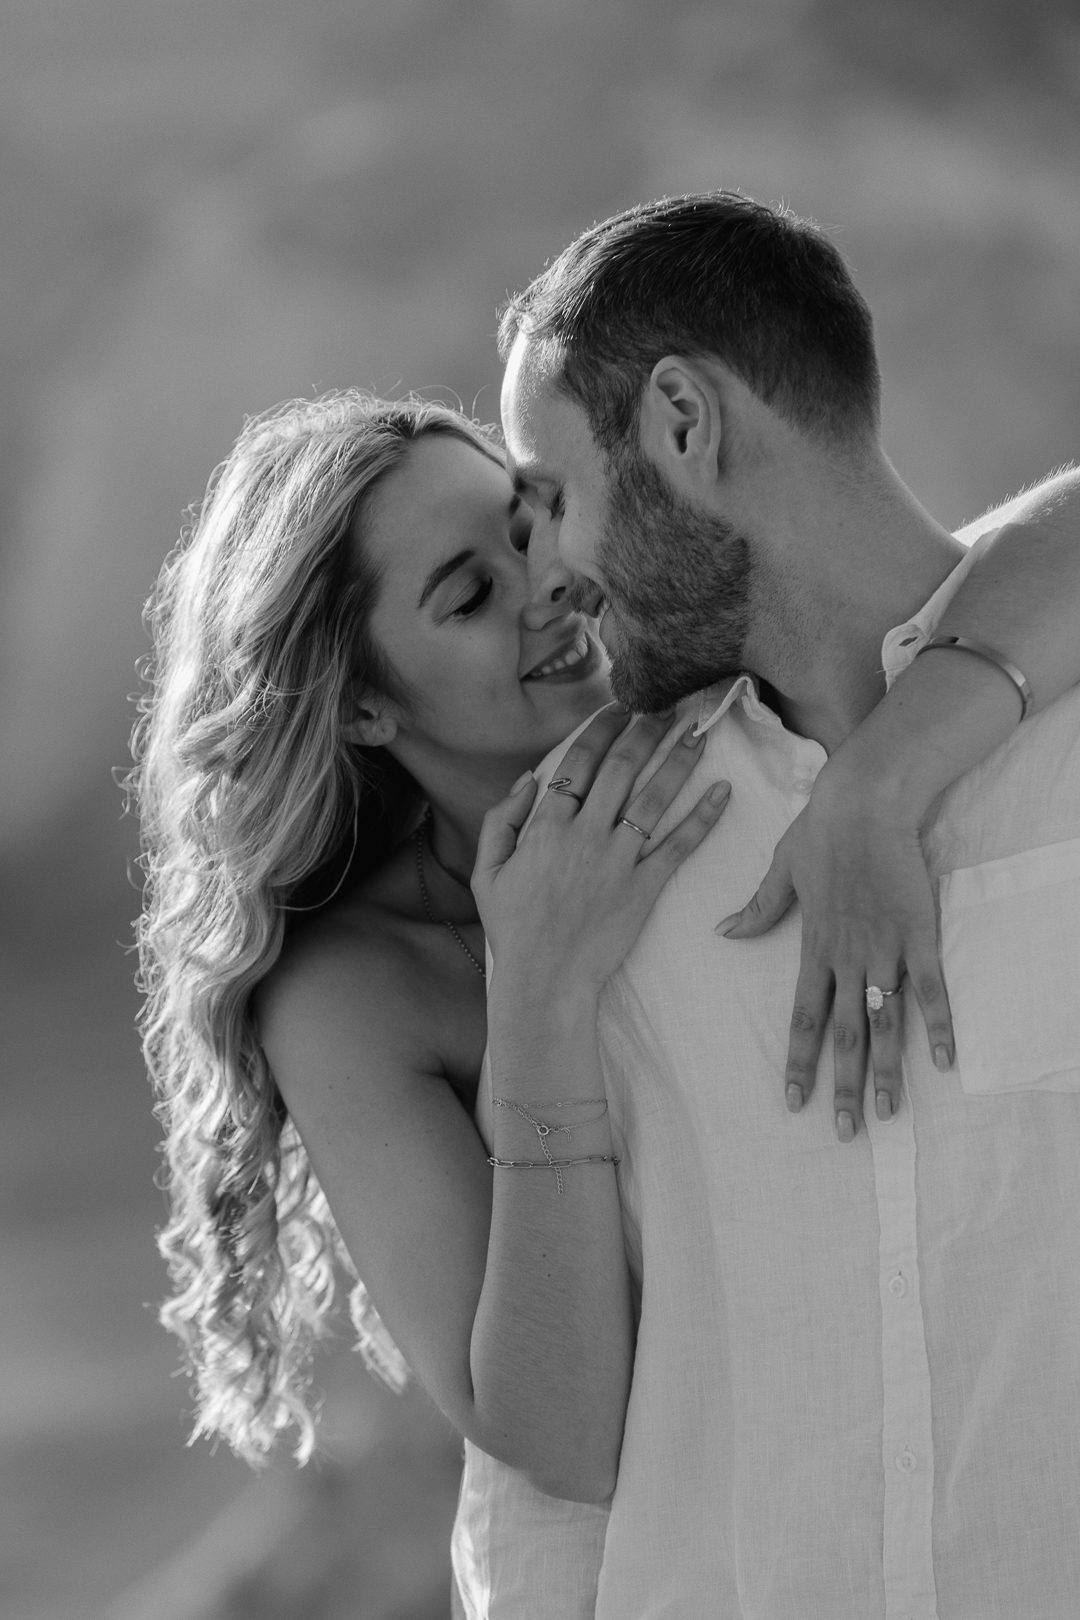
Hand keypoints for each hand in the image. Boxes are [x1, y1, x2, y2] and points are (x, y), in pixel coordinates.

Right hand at [474, 705, 730, 995]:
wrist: (545, 981)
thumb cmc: (513, 929)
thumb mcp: (487, 872)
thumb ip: (502, 821)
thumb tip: (528, 780)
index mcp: (546, 826)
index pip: (579, 762)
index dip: (602, 729)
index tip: (619, 707)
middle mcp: (584, 834)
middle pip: (622, 768)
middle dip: (646, 730)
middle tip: (667, 706)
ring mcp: (617, 860)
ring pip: (654, 797)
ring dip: (679, 760)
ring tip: (698, 731)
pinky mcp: (644, 888)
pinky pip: (679, 846)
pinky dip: (703, 817)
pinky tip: (723, 791)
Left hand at [718, 765, 953, 1139]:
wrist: (865, 800)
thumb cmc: (821, 830)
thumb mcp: (779, 869)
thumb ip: (758, 908)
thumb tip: (723, 932)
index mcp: (813, 946)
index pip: (802, 1017)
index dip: (798, 1061)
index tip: (793, 1101)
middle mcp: (847, 956)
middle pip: (845, 1033)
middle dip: (843, 1085)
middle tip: (844, 1131)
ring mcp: (885, 947)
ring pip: (885, 1021)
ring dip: (887, 1070)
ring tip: (888, 1114)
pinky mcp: (919, 932)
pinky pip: (931, 987)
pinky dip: (938, 1024)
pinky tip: (944, 1060)